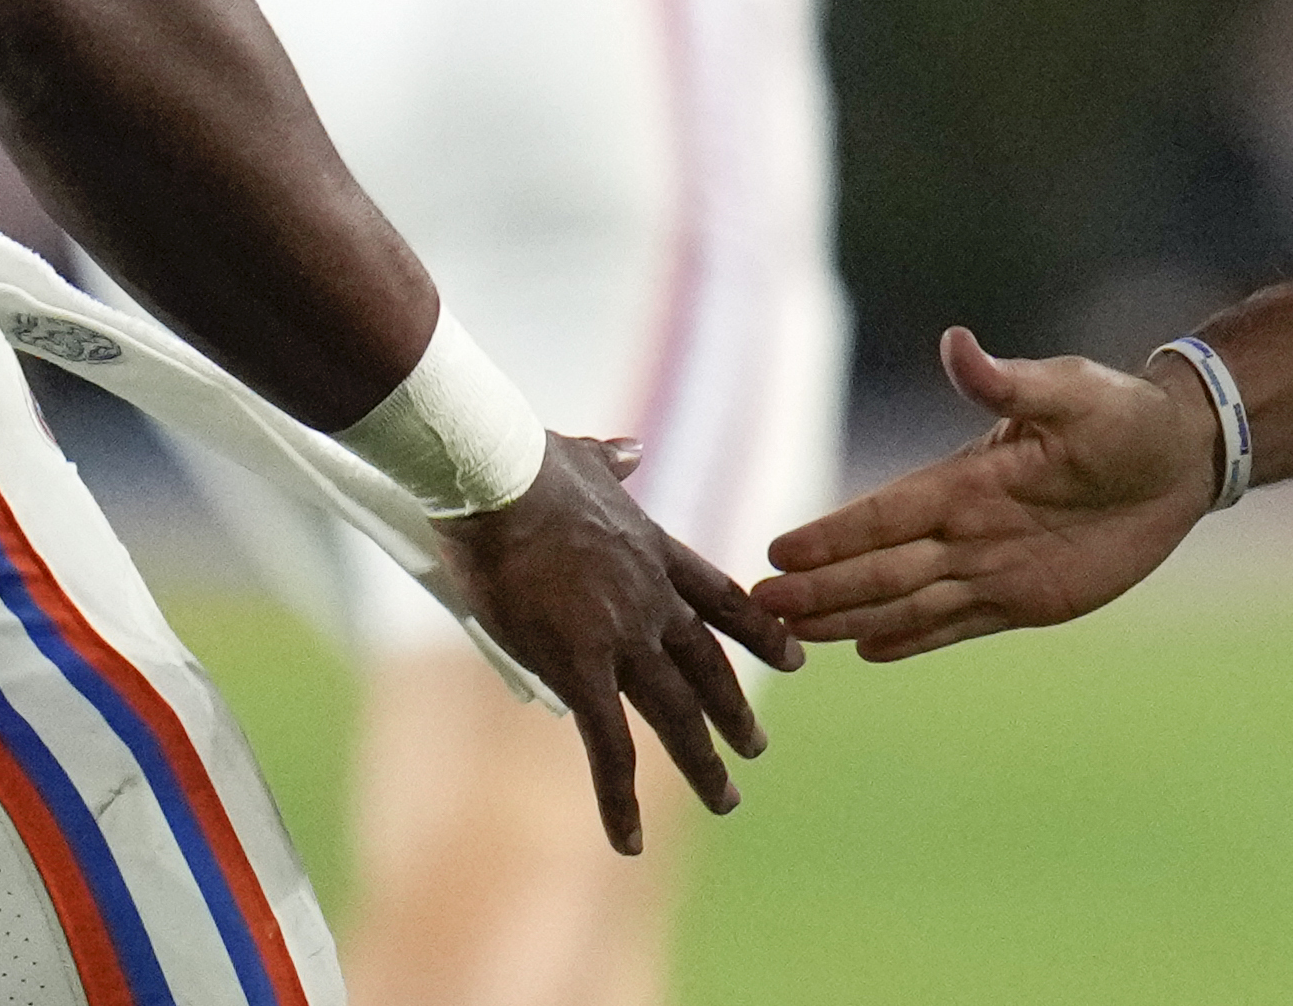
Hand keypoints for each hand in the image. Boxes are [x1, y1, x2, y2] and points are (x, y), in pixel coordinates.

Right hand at [431, 433, 801, 854]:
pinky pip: (608, 747)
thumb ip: (613, 461)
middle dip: (734, 711)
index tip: (793, 656)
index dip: (759, 632)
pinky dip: (621, 799)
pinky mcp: (581, 667)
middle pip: (706, 667)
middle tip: (757, 747)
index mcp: (654, 552)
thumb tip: (631, 450)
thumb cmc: (527, 462)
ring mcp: (622, 637)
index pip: (722, 600)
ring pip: (675, 713)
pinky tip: (630, 843)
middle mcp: (651, 600)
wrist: (500, 476)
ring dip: (702, 761)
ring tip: (728, 799)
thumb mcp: (582, 455)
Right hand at [754, 324, 1220, 657]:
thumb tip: (956, 344)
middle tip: (756, 607)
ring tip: (793, 636)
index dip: (834, 536)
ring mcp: (992, 566)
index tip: (778, 553)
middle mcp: (967, 527)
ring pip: (905, 600)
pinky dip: (911, 640)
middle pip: (880, 566)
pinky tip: (868, 651)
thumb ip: (1009, 381)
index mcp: (968, 478)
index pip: (887, 514)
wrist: (1177, 457)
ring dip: (848, 616)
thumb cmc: (1122, 414)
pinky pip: (956, 624)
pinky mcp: (1024, 599)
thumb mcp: (1070, 391)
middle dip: (820, 587)